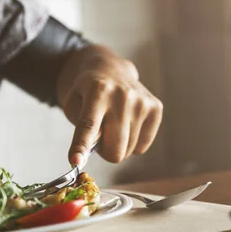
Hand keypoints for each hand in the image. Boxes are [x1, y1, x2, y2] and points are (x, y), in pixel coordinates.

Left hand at [57, 46, 162, 166]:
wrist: (111, 70)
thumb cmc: (88, 93)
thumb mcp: (74, 105)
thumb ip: (80, 129)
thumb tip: (90, 153)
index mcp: (97, 90)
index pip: (89, 125)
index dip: (81, 145)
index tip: (76, 161)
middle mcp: (122, 95)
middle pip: (115, 149)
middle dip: (105, 152)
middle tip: (101, 138)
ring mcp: (142, 102)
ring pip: (128, 151)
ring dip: (118, 145)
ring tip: (114, 125)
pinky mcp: (156, 108)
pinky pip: (142, 147)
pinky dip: (132, 142)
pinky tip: (128, 124)